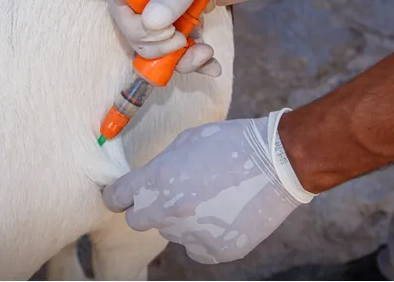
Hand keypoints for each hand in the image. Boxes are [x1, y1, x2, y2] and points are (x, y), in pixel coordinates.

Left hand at [102, 110, 314, 263]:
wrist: (277, 163)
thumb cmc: (230, 143)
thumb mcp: (184, 143)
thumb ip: (159, 167)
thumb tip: (147, 183)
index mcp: (157, 181)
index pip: (115, 198)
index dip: (119, 193)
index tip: (124, 193)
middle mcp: (168, 212)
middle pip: (137, 220)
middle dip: (147, 208)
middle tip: (169, 194)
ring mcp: (192, 235)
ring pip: (172, 232)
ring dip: (181, 219)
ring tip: (210, 197)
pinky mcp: (216, 251)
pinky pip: (196, 247)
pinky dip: (204, 235)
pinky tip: (222, 214)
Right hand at [109, 0, 221, 76]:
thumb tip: (151, 23)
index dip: (131, 23)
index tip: (162, 31)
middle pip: (136, 28)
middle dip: (155, 46)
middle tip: (181, 43)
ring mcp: (173, 4)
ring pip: (159, 43)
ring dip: (178, 59)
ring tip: (205, 55)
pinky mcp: (191, 18)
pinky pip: (183, 47)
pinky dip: (195, 61)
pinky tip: (213, 67)